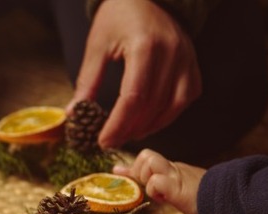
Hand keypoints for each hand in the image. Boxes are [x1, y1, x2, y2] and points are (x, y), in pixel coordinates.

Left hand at [69, 0, 200, 148]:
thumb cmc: (118, 17)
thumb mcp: (97, 45)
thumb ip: (88, 81)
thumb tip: (73, 113)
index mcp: (145, 47)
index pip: (133, 97)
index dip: (118, 124)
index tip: (103, 141)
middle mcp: (172, 54)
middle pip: (153, 105)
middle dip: (130, 130)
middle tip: (111, 142)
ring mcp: (187, 59)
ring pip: (173, 106)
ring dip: (150, 126)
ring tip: (128, 134)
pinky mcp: (193, 64)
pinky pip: (186, 98)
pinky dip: (168, 114)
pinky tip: (149, 121)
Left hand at [113, 149, 204, 213]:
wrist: (232, 203)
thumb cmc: (208, 203)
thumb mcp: (182, 193)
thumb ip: (166, 188)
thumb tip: (157, 192)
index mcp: (175, 170)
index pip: (148, 161)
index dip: (131, 167)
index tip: (117, 171)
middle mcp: (174, 169)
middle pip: (146, 155)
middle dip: (139, 172)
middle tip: (151, 189)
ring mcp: (177, 176)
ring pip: (149, 160)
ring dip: (147, 178)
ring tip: (160, 193)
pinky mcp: (179, 188)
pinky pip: (157, 181)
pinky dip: (155, 190)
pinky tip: (164, 199)